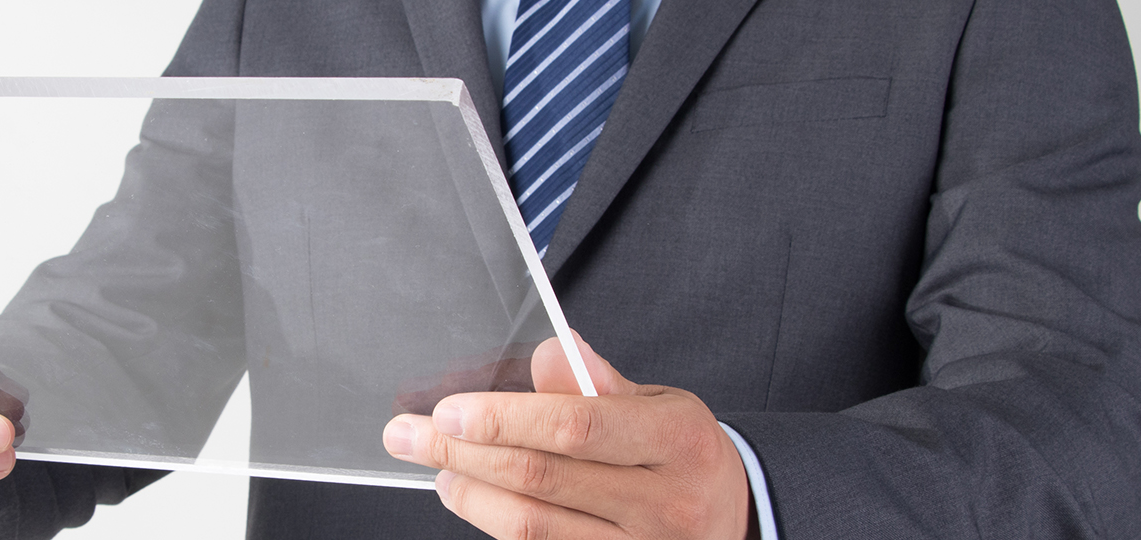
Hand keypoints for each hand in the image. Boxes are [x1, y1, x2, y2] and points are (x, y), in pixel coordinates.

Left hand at [382, 333, 751, 539]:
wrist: (731, 519)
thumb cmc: (683, 454)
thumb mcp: (662, 405)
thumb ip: (601, 383)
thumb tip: (549, 353)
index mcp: (677, 441)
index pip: (576, 426)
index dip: (504, 419)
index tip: (449, 410)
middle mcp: (663, 502)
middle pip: (540, 476)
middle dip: (461, 453)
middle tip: (409, 434)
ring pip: (530, 525)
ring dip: (468, 492)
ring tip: (438, 466)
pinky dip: (493, 522)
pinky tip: (471, 496)